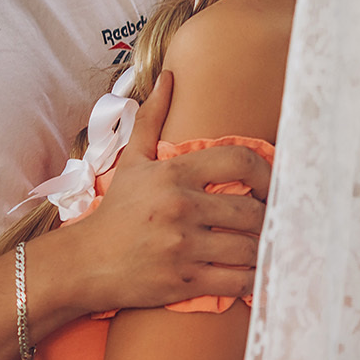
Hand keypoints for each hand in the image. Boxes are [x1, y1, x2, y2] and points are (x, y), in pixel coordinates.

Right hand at [55, 71, 270, 311]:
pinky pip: (237, 281)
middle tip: (274, 222)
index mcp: (174, 173)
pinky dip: (253, 281)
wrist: (85, 263)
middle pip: (252, 211)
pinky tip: (254, 275)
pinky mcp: (185, 282)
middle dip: (269, 219)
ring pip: (248, 248)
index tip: (273, 187)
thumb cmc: (116, 210)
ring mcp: (183, 247)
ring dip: (264, 250)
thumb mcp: (133, 160)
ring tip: (268, 248)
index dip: (269, 173)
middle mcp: (181, 207)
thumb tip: (169, 77)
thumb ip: (152, 117)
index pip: (240, 160)